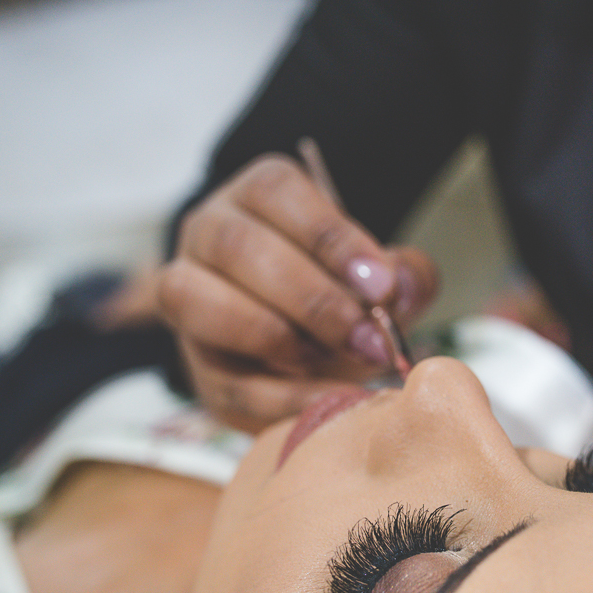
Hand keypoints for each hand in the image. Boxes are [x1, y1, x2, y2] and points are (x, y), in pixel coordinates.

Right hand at [159, 154, 438, 432]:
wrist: (310, 358)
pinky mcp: (198, 365)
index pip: (276, 191)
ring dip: (275, 336)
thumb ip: (405, 274)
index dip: (330, 237)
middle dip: (312, 299)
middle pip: (238, 247)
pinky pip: (223, 380)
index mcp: (256, 196)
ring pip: (197, 301)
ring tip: (333, 359)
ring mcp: (187, 295)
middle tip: (368, 339)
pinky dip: (281, 397)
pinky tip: (327, 401)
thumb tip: (401, 285)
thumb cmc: (344, 299)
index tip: (381, 284)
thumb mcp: (380, 279)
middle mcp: (208, 232)